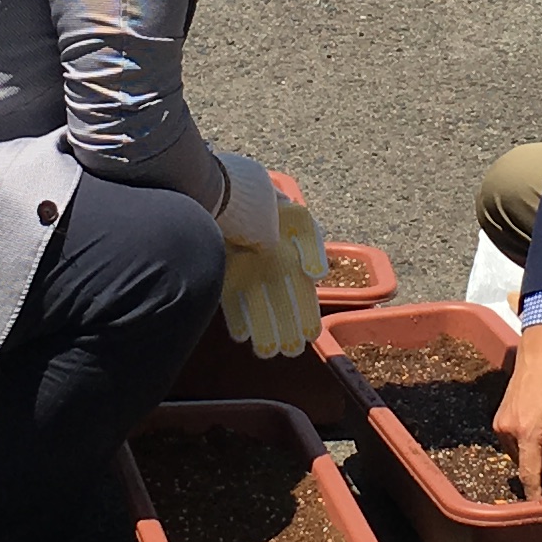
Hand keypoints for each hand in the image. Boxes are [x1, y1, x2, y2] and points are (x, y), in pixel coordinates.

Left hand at [219, 203, 322, 359]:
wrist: (224, 190)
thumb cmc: (266, 203)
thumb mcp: (299, 221)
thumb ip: (312, 247)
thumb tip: (318, 276)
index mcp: (290, 256)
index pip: (302, 292)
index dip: (307, 314)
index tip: (310, 336)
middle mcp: (269, 266)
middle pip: (280, 303)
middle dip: (285, 328)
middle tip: (289, 352)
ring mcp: (246, 270)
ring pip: (258, 306)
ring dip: (263, 329)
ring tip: (267, 352)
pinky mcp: (224, 272)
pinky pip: (231, 299)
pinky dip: (237, 318)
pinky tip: (241, 335)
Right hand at [495, 322, 541, 500]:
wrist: (538, 360)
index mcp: (529, 434)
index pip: (530, 473)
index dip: (534, 493)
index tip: (535, 508)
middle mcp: (509, 432)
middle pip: (526, 463)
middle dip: (541, 461)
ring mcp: (500, 426)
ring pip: (519, 453)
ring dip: (532, 450)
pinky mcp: (497, 420)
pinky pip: (512, 441)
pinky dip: (524, 440)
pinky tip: (535, 422)